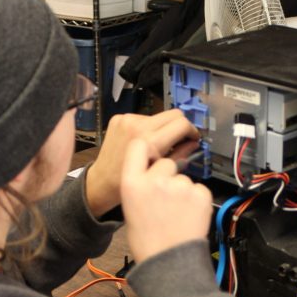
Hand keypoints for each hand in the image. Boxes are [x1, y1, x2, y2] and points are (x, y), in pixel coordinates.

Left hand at [85, 109, 199, 217]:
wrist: (102, 181)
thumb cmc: (129, 182)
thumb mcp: (160, 171)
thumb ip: (181, 154)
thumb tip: (193, 143)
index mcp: (150, 141)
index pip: (182, 123)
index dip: (192, 130)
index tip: (193, 137)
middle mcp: (138, 125)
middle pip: (173, 113)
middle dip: (180, 126)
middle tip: (181, 139)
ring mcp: (127, 120)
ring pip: (159, 116)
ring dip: (163, 128)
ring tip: (158, 145)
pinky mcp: (119, 118)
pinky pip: (143, 117)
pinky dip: (147, 128)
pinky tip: (143, 141)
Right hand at [120, 139, 212, 263]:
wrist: (168, 263)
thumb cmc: (148, 242)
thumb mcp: (130, 209)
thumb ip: (140, 186)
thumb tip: (153, 173)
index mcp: (132, 183)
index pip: (138, 146)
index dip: (148, 149)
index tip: (152, 155)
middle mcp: (155, 180)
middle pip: (166, 162)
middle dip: (168, 175)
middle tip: (167, 200)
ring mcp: (179, 186)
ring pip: (184, 178)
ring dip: (183, 191)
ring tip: (177, 214)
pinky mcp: (200, 194)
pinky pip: (199, 189)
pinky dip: (197, 200)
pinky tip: (188, 216)